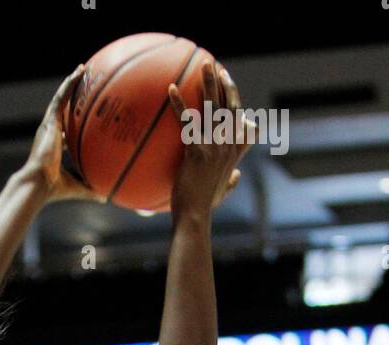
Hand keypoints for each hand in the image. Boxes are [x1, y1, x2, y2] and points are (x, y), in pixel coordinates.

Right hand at [23, 65, 106, 203]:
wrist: (38, 185)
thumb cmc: (54, 190)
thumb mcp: (77, 187)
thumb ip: (91, 189)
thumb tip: (108, 197)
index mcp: (54, 147)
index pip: (64, 132)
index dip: (72, 123)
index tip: (81, 116)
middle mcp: (50, 133)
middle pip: (62, 111)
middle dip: (72, 97)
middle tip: (84, 85)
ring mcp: (49, 126)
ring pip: (60, 99)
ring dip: (71, 84)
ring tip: (82, 70)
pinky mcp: (49, 122)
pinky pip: (60, 98)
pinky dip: (69, 85)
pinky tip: (79, 73)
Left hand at [168, 61, 249, 218]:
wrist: (195, 217)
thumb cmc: (205, 207)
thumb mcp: (223, 192)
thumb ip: (232, 182)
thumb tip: (237, 176)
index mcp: (233, 151)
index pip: (238, 118)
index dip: (233, 98)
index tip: (227, 82)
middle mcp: (227, 145)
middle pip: (228, 106)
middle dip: (222, 83)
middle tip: (214, 67)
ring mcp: (214, 147)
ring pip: (213, 107)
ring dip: (208, 83)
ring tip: (203, 64)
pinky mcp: (197, 151)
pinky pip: (187, 122)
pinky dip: (178, 104)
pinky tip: (170, 90)